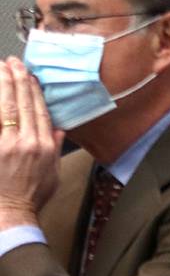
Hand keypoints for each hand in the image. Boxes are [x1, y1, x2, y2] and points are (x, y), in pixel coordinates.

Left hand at [0, 57, 60, 230]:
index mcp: (44, 147)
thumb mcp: (52, 174)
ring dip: (3, 85)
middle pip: (22, 104)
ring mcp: (7, 145)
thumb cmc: (32, 197)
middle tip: (12, 62)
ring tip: (0, 68)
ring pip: (6, 108)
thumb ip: (54, 149)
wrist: (12, 213)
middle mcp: (27, 142)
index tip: (30, 75)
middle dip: (17, 80)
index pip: (40, 111)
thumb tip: (58, 130)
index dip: (34, 90)